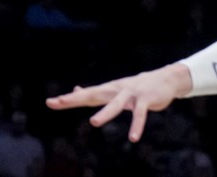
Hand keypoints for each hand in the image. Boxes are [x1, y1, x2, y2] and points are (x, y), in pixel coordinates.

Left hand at [45, 63, 190, 141]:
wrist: (166, 78)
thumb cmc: (136, 86)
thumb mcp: (114, 88)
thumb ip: (94, 92)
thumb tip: (75, 89)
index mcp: (108, 90)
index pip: (85, 94)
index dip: (68, 99)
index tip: (50, 102)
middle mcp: (116, 90)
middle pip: (94, 94)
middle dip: (77, 98)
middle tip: (61, 101)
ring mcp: (131, 94)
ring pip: (116, 103)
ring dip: (106, 112)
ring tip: (94, 122)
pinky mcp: (145, 100)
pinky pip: (140, 114)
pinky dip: (137, 126)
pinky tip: (133, 138)